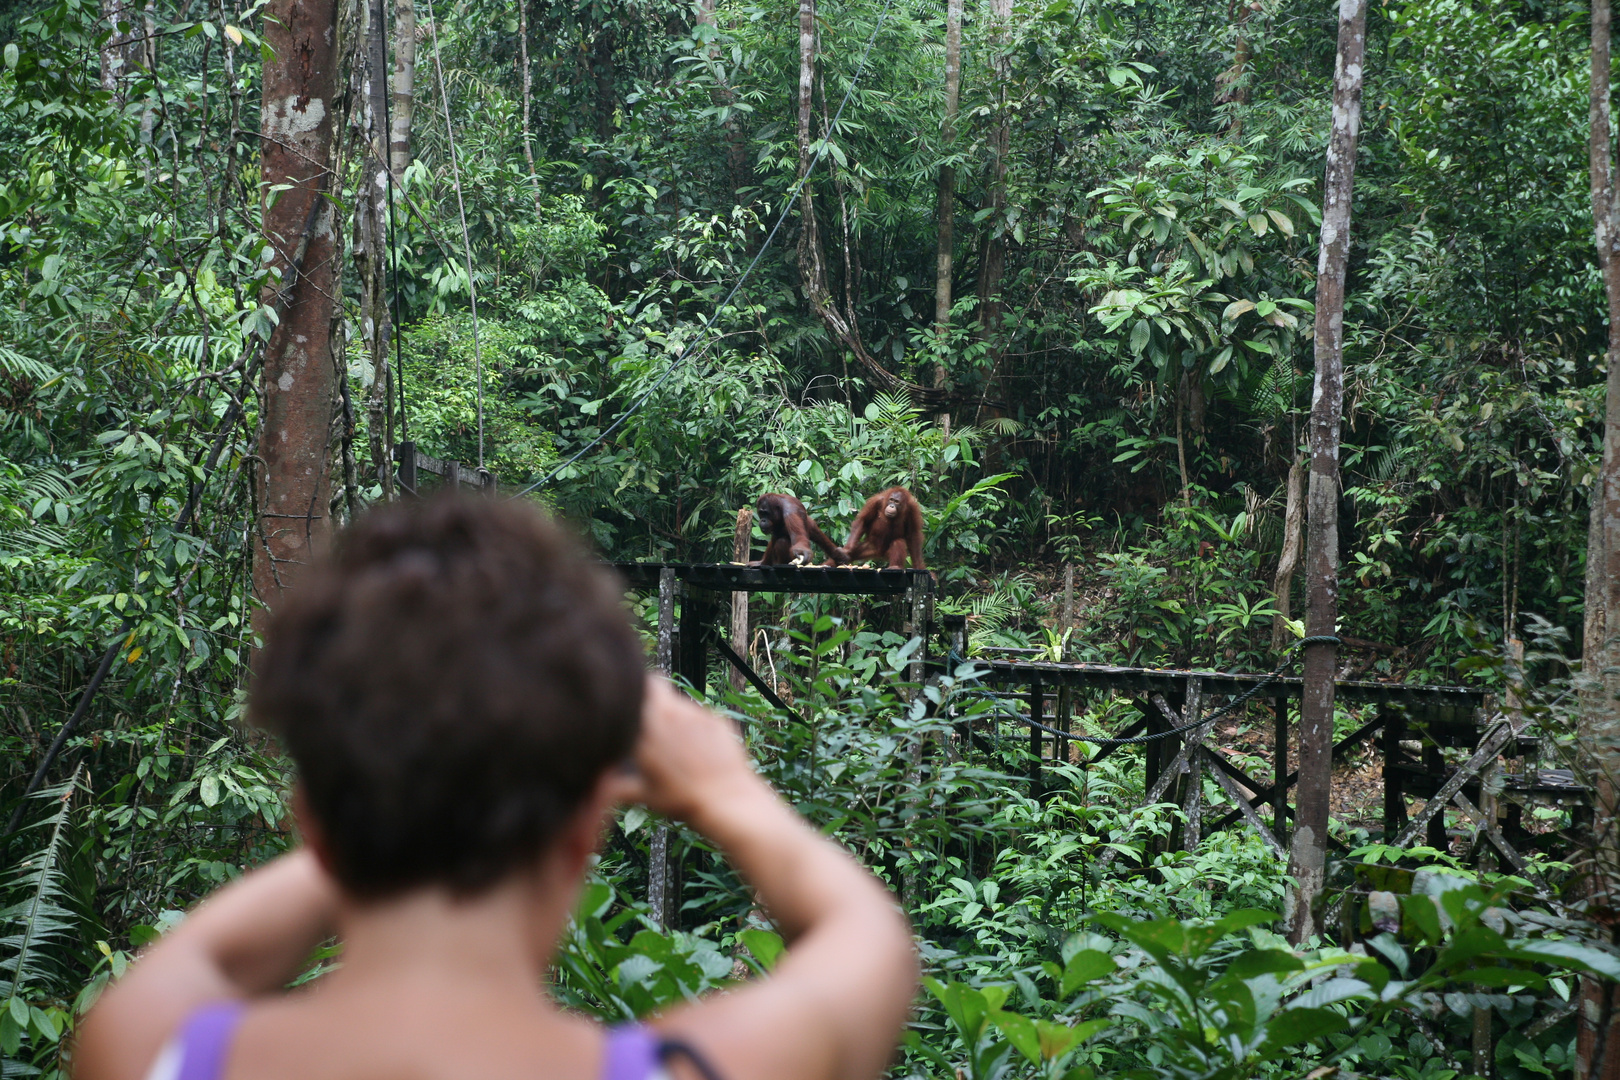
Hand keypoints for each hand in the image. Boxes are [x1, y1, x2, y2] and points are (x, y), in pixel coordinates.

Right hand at [614, 676, 770, 828]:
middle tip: (652, 715)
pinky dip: (698, 726)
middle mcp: (671, 715)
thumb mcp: (646, 795)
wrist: (726, 801)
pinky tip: (701, 749)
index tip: (629, 707)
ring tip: (680, 743)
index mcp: (648, 729)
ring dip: (676, 714)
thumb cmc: (683, 800)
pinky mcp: (718, 719)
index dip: (631, 697)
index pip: (634, 692)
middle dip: (652, 693)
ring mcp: (697, 714)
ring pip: (681, 702)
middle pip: (656, 683)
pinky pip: (703, 715)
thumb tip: (601, 789)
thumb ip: (618, 787)